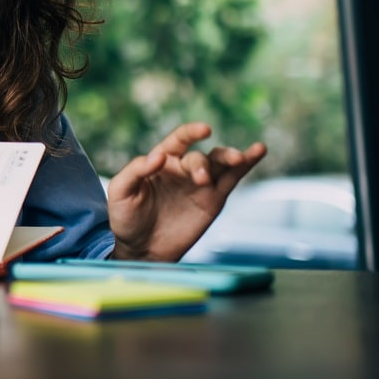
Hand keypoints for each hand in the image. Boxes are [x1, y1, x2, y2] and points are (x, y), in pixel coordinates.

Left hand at [107, 122, 265, 261]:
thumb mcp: (120, 192)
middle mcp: (183, 168)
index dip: (191, 132)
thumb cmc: (126, 217)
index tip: (205, 130)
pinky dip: (247, 165)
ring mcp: (201, 184)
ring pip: (221, 163)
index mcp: (161, 160)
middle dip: (202, 165)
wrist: (141, 248)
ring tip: (239, 158)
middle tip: (201, 179)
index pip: (178, 140)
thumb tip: (158, 156)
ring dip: (232, 157)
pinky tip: (258, 151)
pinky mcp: (213, 200)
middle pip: (201, 158)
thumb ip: (135, 171)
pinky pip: (232, 178)